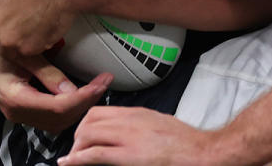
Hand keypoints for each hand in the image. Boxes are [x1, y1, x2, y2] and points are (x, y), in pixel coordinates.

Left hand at [0, 0, 78, 57]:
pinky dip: (31, 45)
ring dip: (15, 40)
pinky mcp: (28, 50)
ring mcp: (9, 42)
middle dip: (1, 30)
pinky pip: (25, 53)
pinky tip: (39, 30)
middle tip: (17, 18)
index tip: (6, 8)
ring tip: (28, 26)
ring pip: (7, 48)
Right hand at [0, 47, 113, 132]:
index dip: (84, 97)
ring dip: (80, 107)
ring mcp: (21, 114)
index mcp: (15, 98)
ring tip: (97, 87)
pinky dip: (70, 109)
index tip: (102, 82)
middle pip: (61, 119)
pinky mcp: (26, 111)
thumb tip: (73, 91)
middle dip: (87, 102)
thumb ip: (47, 73)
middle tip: (105, 82)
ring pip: (58, 122)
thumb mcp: (21, 54)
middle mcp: (18, 113)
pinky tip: (82, 93)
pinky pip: (52, 118)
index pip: (58, 108)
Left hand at [58, 107, 217, 165]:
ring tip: (75, 158)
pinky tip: (69, 163)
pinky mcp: (129, 156)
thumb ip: (141, 125)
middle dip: (78, 135)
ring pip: (88, 134)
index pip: (100, 111)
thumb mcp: (159, 123)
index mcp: (137, 113)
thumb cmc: (187, 143)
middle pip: (90, 120)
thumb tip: (128, 132)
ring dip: (77, 147)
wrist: (202, 152)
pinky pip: (95, 154)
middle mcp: (129, 121)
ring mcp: (128, 137)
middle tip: (77, 150)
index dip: (86, 124)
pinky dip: (78, 159)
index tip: (83, 136)